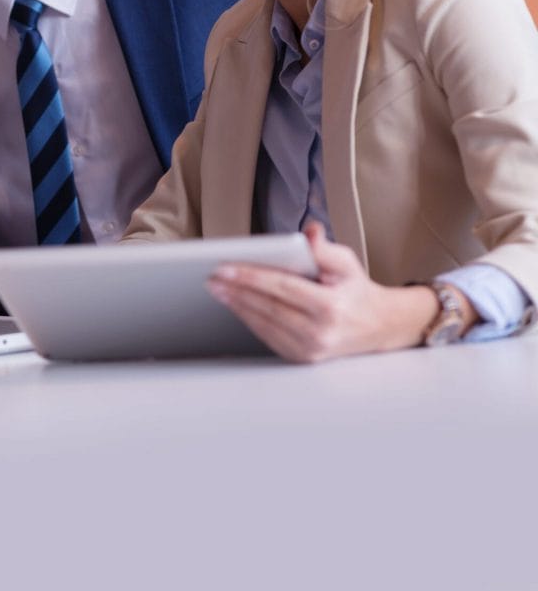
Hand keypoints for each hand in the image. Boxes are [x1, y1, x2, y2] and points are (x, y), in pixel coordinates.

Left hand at [206, 222, 465, 362]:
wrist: (377, 327)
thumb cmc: (356, 291)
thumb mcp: (348, 263)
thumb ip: (325, 248)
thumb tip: (308, 232)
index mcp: (331, 307)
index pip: (281, 288)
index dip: (250, 277)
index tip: (224, 268)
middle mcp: (319, 332)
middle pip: (267, 307)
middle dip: (236, 291)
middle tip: (213, 278)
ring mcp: (309, 349)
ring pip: (263, 323)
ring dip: (237, 305)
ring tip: (219, 289)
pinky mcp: (301, 357)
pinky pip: (267, 336)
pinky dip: (249, 319)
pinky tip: (236, 305)